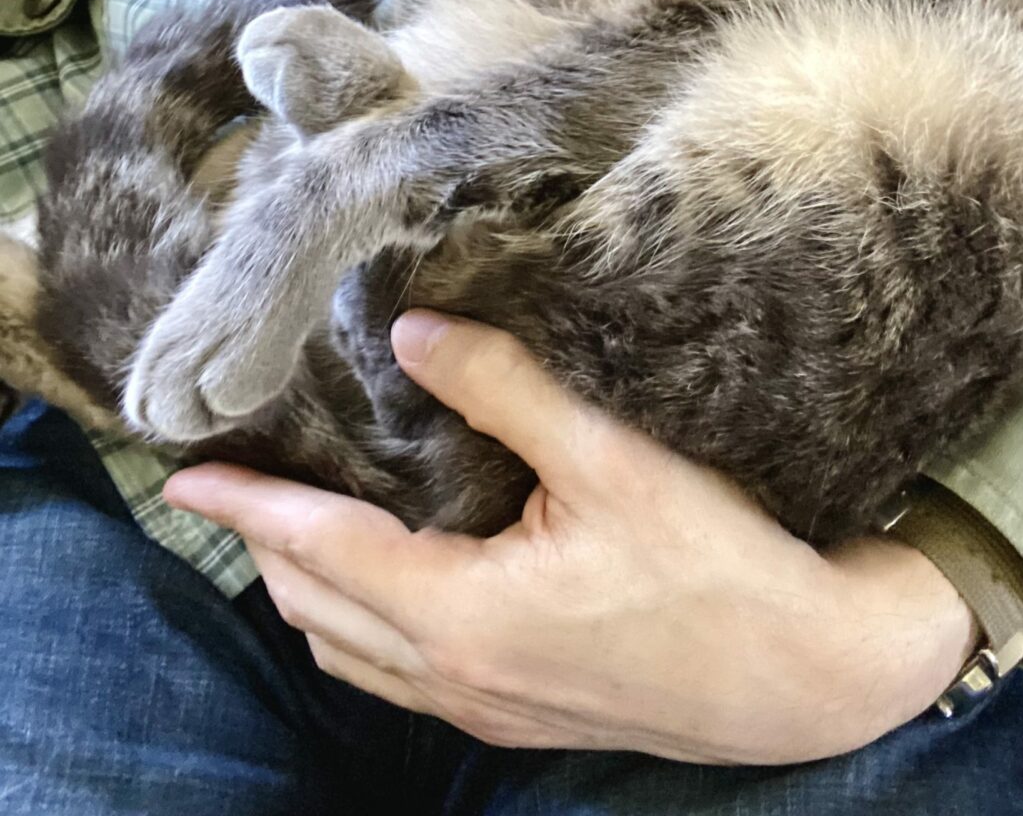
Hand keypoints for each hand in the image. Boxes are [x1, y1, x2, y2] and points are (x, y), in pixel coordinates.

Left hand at [165, 313, 976, 762]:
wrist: (807, 679)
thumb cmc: (718, 565)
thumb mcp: (611, 459)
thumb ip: (503, 389)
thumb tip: (411, 331)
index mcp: (464, 615)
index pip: (318, 554)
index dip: (247, 511)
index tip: (186, 479)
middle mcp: (458, 677)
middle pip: (318, 612)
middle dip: (267, 550)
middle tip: (244, 485)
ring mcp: (487, 711)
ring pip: (353, 658)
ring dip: (311, 594)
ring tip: (299, 532)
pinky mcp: (521, 721)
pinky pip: (401, 682)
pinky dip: (363, 630)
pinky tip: (392, 588)